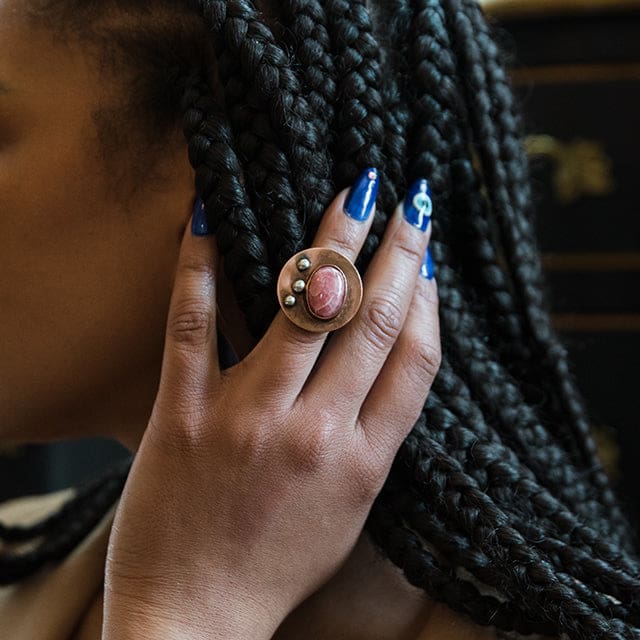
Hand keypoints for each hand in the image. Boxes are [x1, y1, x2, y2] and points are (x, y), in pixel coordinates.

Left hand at [102, 177, 440, 638]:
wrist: (196, 616)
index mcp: (363, 461)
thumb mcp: (354, 507)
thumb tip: (390, 356)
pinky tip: (213, 214)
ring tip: (349, 193)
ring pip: (298, 307)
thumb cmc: (281, 563)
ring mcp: (244, 417)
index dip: (427, 297)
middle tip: (407, 199)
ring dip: (330, 241)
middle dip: (395, 251)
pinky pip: (193, 323)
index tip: (426, 255)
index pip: (414, 358)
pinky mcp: (180, 413)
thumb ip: (375, 435)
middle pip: (368, 320)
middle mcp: (312, 432)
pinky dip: (200, 263)